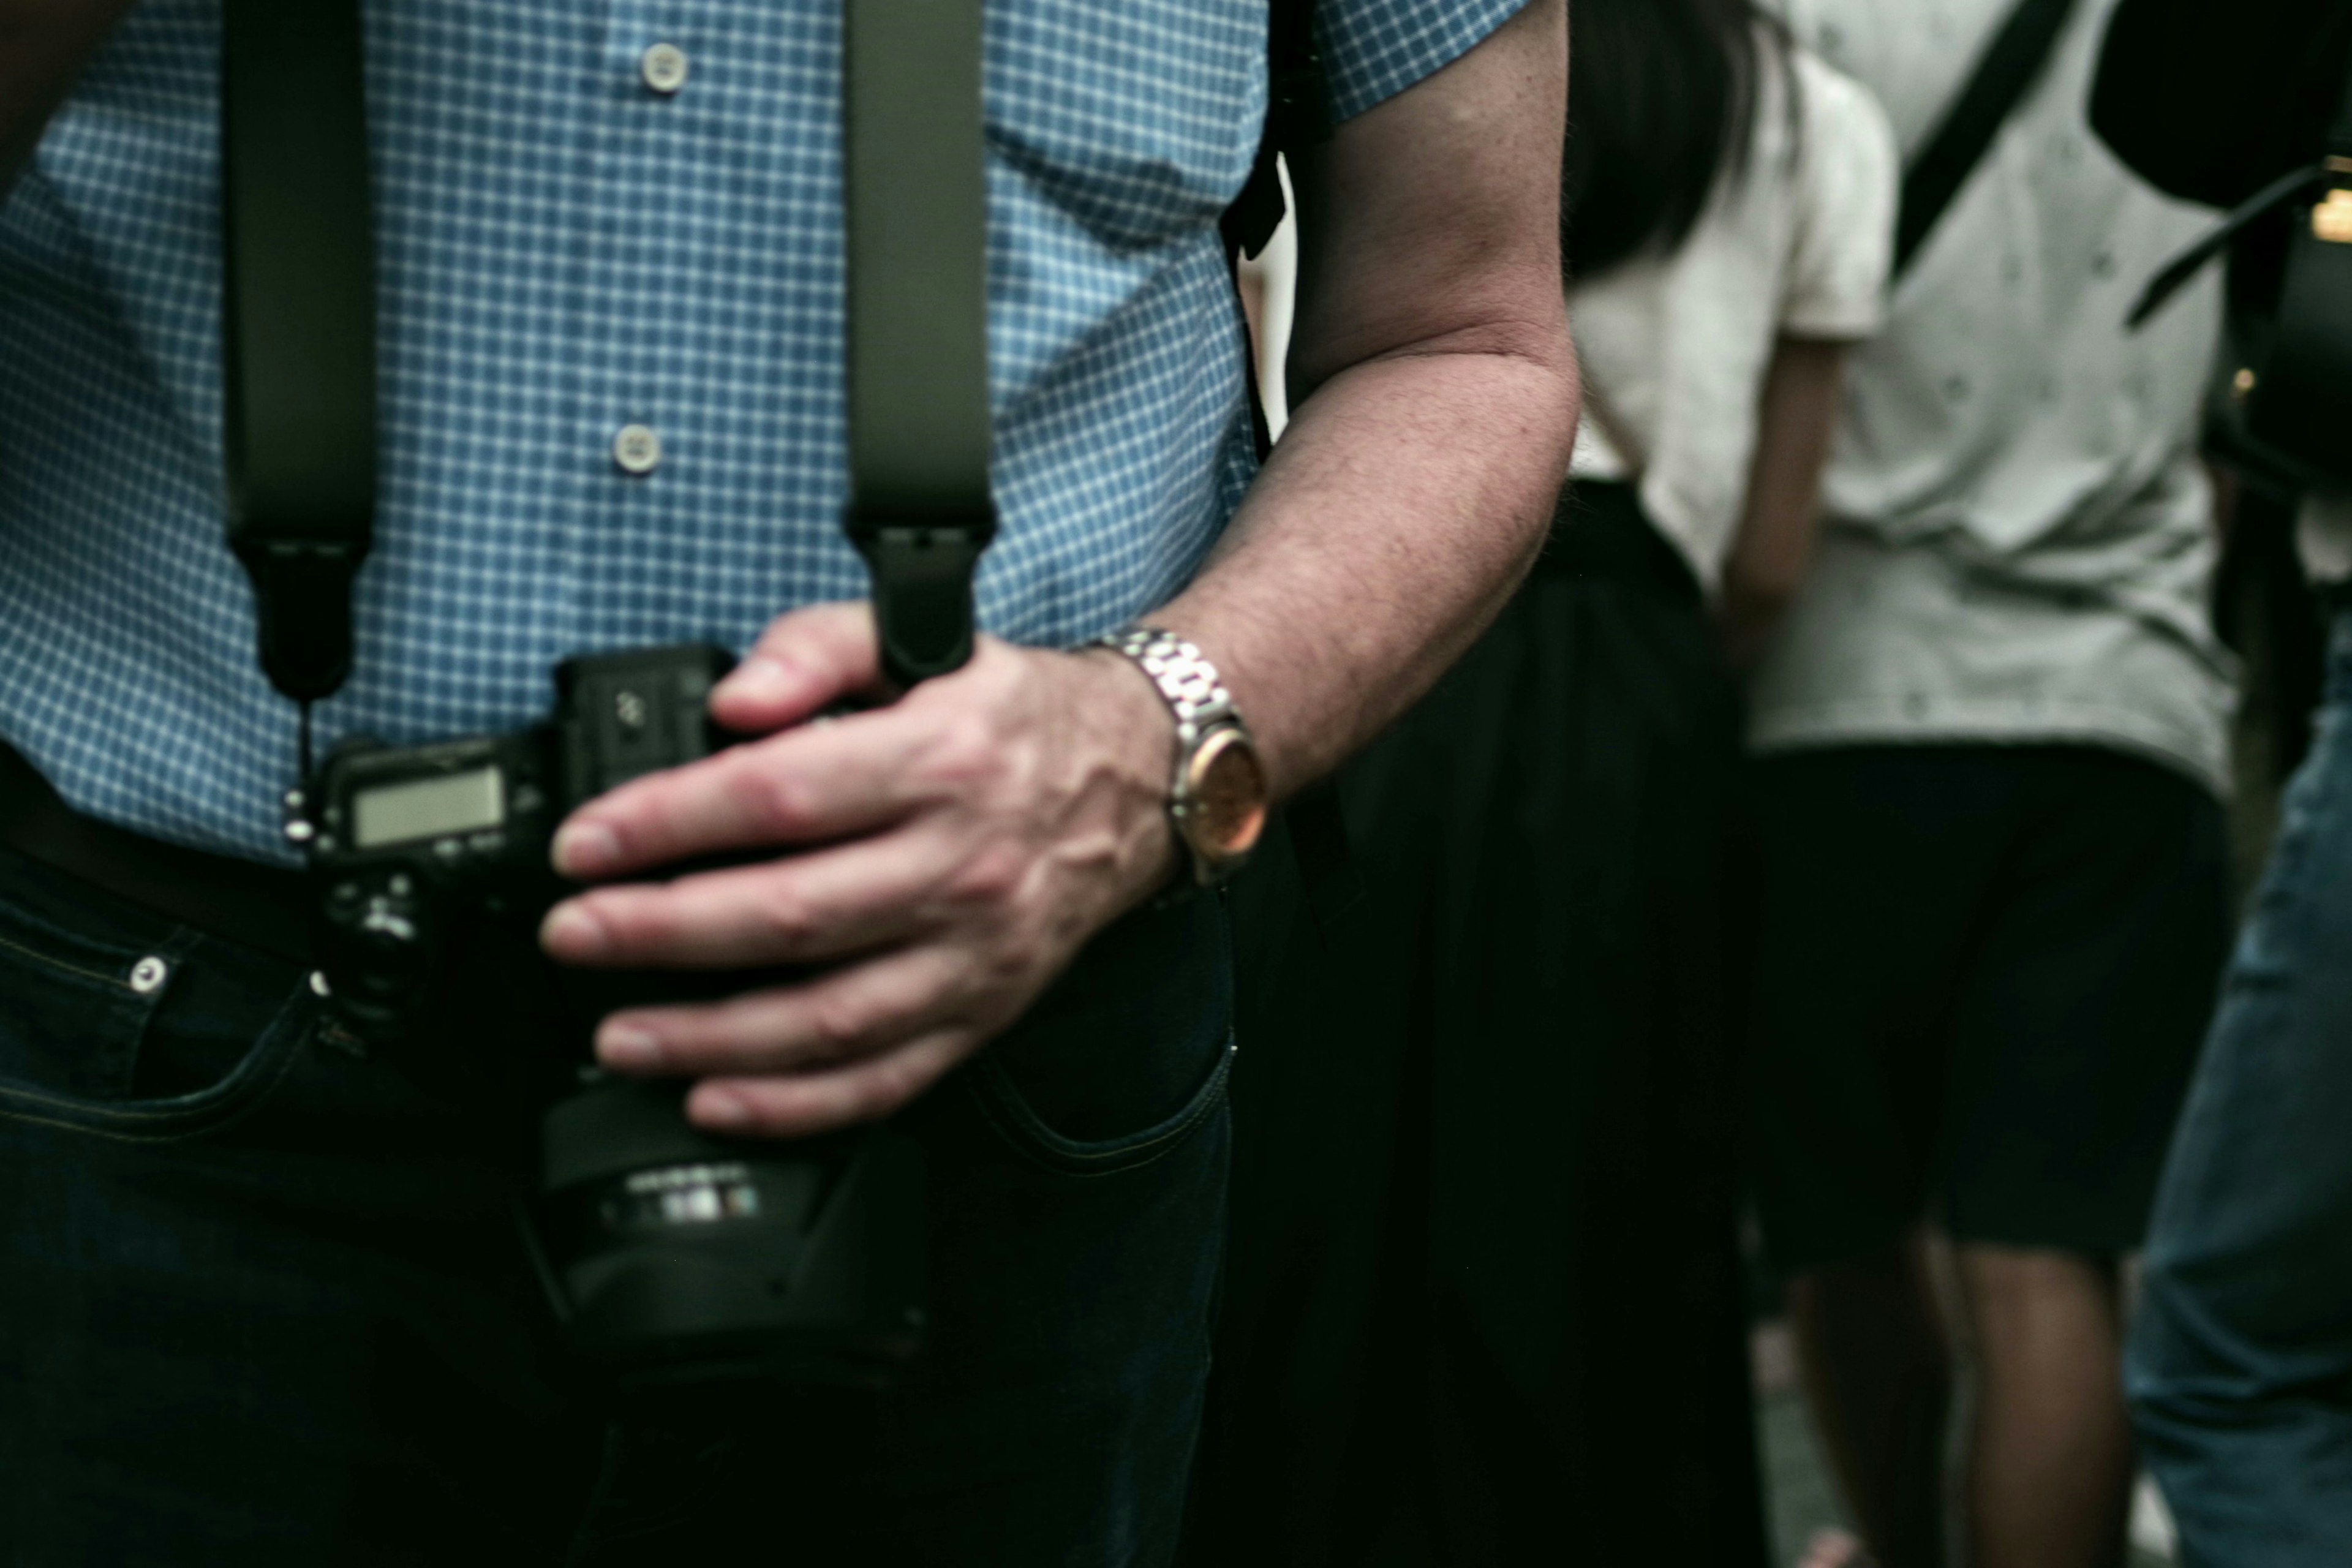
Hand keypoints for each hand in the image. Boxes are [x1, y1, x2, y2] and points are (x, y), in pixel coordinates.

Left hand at [536, 602, 1176, 1136]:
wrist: (1134, 779)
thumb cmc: (1005, 715)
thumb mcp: (917, 638)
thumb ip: (816, 646)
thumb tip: (733, 699)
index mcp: (937, 760)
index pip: (777, 797)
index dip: (665, 824)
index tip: (585, 843)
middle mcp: (960, 864)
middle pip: (788, 917)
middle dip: (659, 934)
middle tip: (575, 934)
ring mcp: (976, 952)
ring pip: (828, 1018)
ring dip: (710, 1037)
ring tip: (619, 1033)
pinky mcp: (984, 1011)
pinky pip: (885, 1078)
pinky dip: (796, 1104)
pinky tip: (717, 1098)